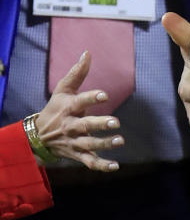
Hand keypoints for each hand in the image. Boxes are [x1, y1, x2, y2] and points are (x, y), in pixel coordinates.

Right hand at [34, 52, 124, 170]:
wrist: (38, 136)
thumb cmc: (55, 108)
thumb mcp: (63, 90)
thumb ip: (77, 73)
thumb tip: (88, 52)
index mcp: (68, 108)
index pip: (80, 102)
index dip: (92, 98)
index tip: (104, 95)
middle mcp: (71, 126)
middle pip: (86, 126)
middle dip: (100, 124)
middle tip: (116, 122)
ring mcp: (75, 142)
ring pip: (90, 144)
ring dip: (105, 144)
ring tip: (120, 141)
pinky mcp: (78, 154)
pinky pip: (90, 162)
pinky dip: (102, 166)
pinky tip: (115, 166)